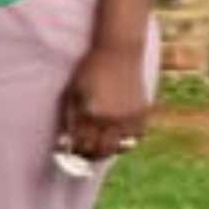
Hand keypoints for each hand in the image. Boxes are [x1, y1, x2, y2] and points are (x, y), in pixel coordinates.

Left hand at [59, 34, 153, 163]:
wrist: (119, 52)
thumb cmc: (90, 71)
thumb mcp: (74, 93)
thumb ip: (71, 119)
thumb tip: (65, 143)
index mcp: (90, 113)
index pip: (81, 146)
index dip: (75, 152)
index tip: (71, 151)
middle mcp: (110, 118)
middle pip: (101, 151)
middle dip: (90, 155)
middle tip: (85, 152)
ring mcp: (129, 116)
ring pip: (120, 148)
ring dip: (109, 150)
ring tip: (101, 145)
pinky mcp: (143, 112)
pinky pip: (136, 137)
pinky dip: (127, 141)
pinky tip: (118, 136)